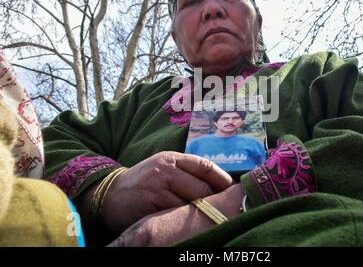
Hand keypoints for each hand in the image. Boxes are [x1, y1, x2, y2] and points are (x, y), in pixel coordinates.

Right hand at [101, 151, 233, 234]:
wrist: (110, 194)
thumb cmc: (144, 182)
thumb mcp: (163, 167)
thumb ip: (187, 172)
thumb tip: (219, 184)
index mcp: (171, 158)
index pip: (205, 166)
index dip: (222, 179)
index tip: (234, 190)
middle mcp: (165, 170)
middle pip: (202, 187)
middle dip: (215, 199)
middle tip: (225, 208)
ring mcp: (156, 188)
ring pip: (191, 203)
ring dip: (201, 212)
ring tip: (209, 218)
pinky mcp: (149, 206)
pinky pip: (175, 216)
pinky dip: (184, 221)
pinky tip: (187, 224)